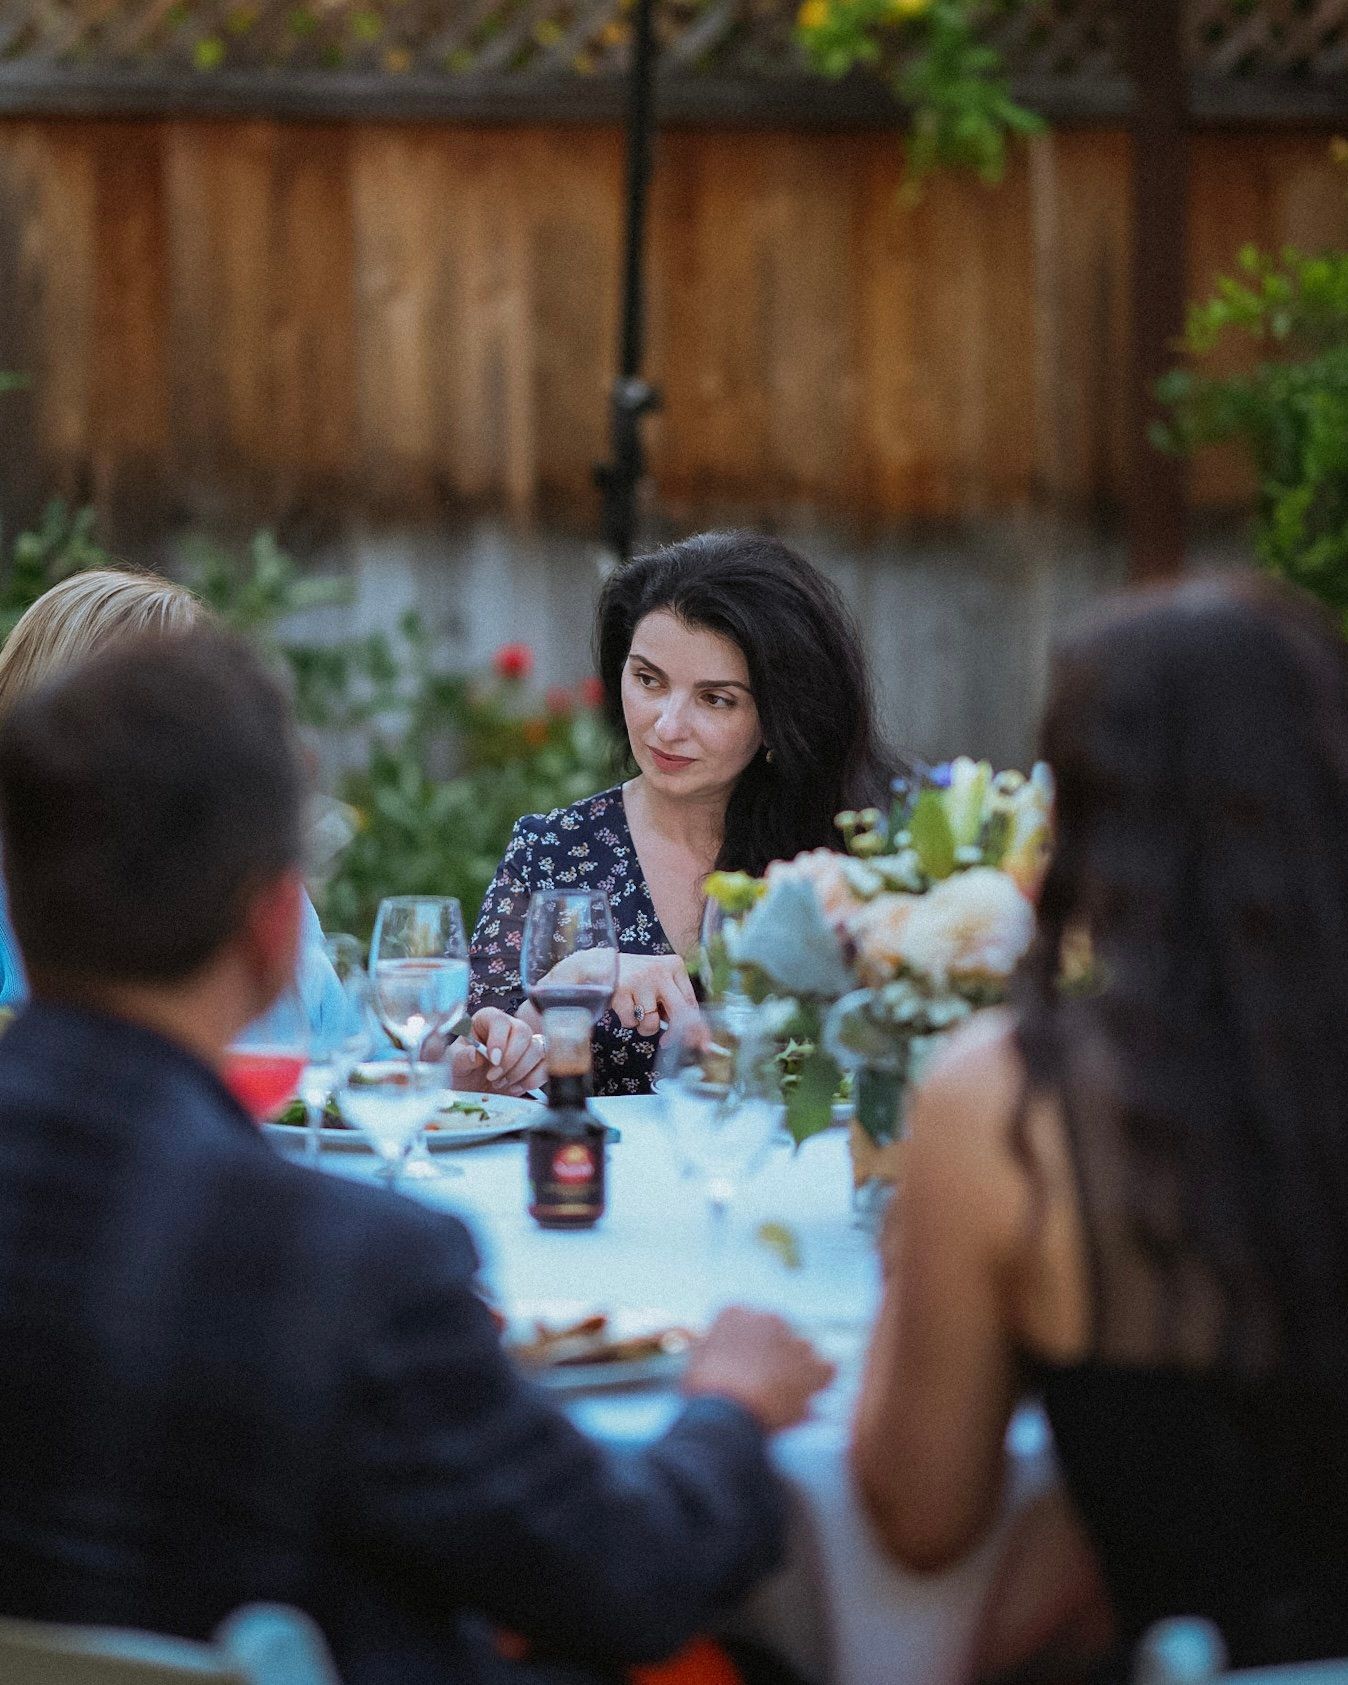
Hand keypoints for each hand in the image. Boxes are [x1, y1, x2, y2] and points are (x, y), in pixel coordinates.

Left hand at [450, 1008, 546, 1094]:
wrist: (472, 1090)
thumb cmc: (463, 1070)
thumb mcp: (455, 1064)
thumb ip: (462, 1057)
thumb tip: (475, 1054)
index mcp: (487, 1020)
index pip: (500, 1020)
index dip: (499, 1040)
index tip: (493, 1060)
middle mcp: (510, 1027)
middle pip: (523, 1032)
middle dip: (510, 1059)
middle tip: (493, 1077)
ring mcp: (526, 1043)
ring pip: (537, 1049)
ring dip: (519, 1071)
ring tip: (500, 1083)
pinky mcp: (537, 1061)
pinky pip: (546, 1066)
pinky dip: (532, 1080)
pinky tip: (514, 1087)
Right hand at [612, 953, 698, 1038]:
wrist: (602, 965)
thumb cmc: (636, 977)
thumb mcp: (660, 982)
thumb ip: (674, 1002)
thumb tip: (692, 1034)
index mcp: (674, 966)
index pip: (691, 1002)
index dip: (696, 1027)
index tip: (699, 1042)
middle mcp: (660, 972)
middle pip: (679, 1013)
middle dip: (676, 1034)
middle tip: (667, 1042)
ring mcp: (640, 981)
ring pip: (652, 1022)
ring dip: (644, 1026)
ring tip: (637, 1012)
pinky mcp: (621, 991)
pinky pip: (631, 1022)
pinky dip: (628, 1021)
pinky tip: (624, 1007)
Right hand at [682, 1307, 834, 1432]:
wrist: (727, 1413)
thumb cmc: (704, 1392)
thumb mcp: (693, 1363)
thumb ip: (706, 1347)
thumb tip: (698, 1339)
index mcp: (735, 1312)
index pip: (748, 1323)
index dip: (748, 1348)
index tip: (745, 1367)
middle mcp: (766, 1318)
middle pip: (778, 1333)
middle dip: (775, 1356)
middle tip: (766, 1385)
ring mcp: (792, 1339)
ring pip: (803, 1350)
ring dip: (798, 1369)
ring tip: (787, 1395)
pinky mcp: (812, 1365)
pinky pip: (828, 1368)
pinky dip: (822, 1383)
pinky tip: (810, 1397)